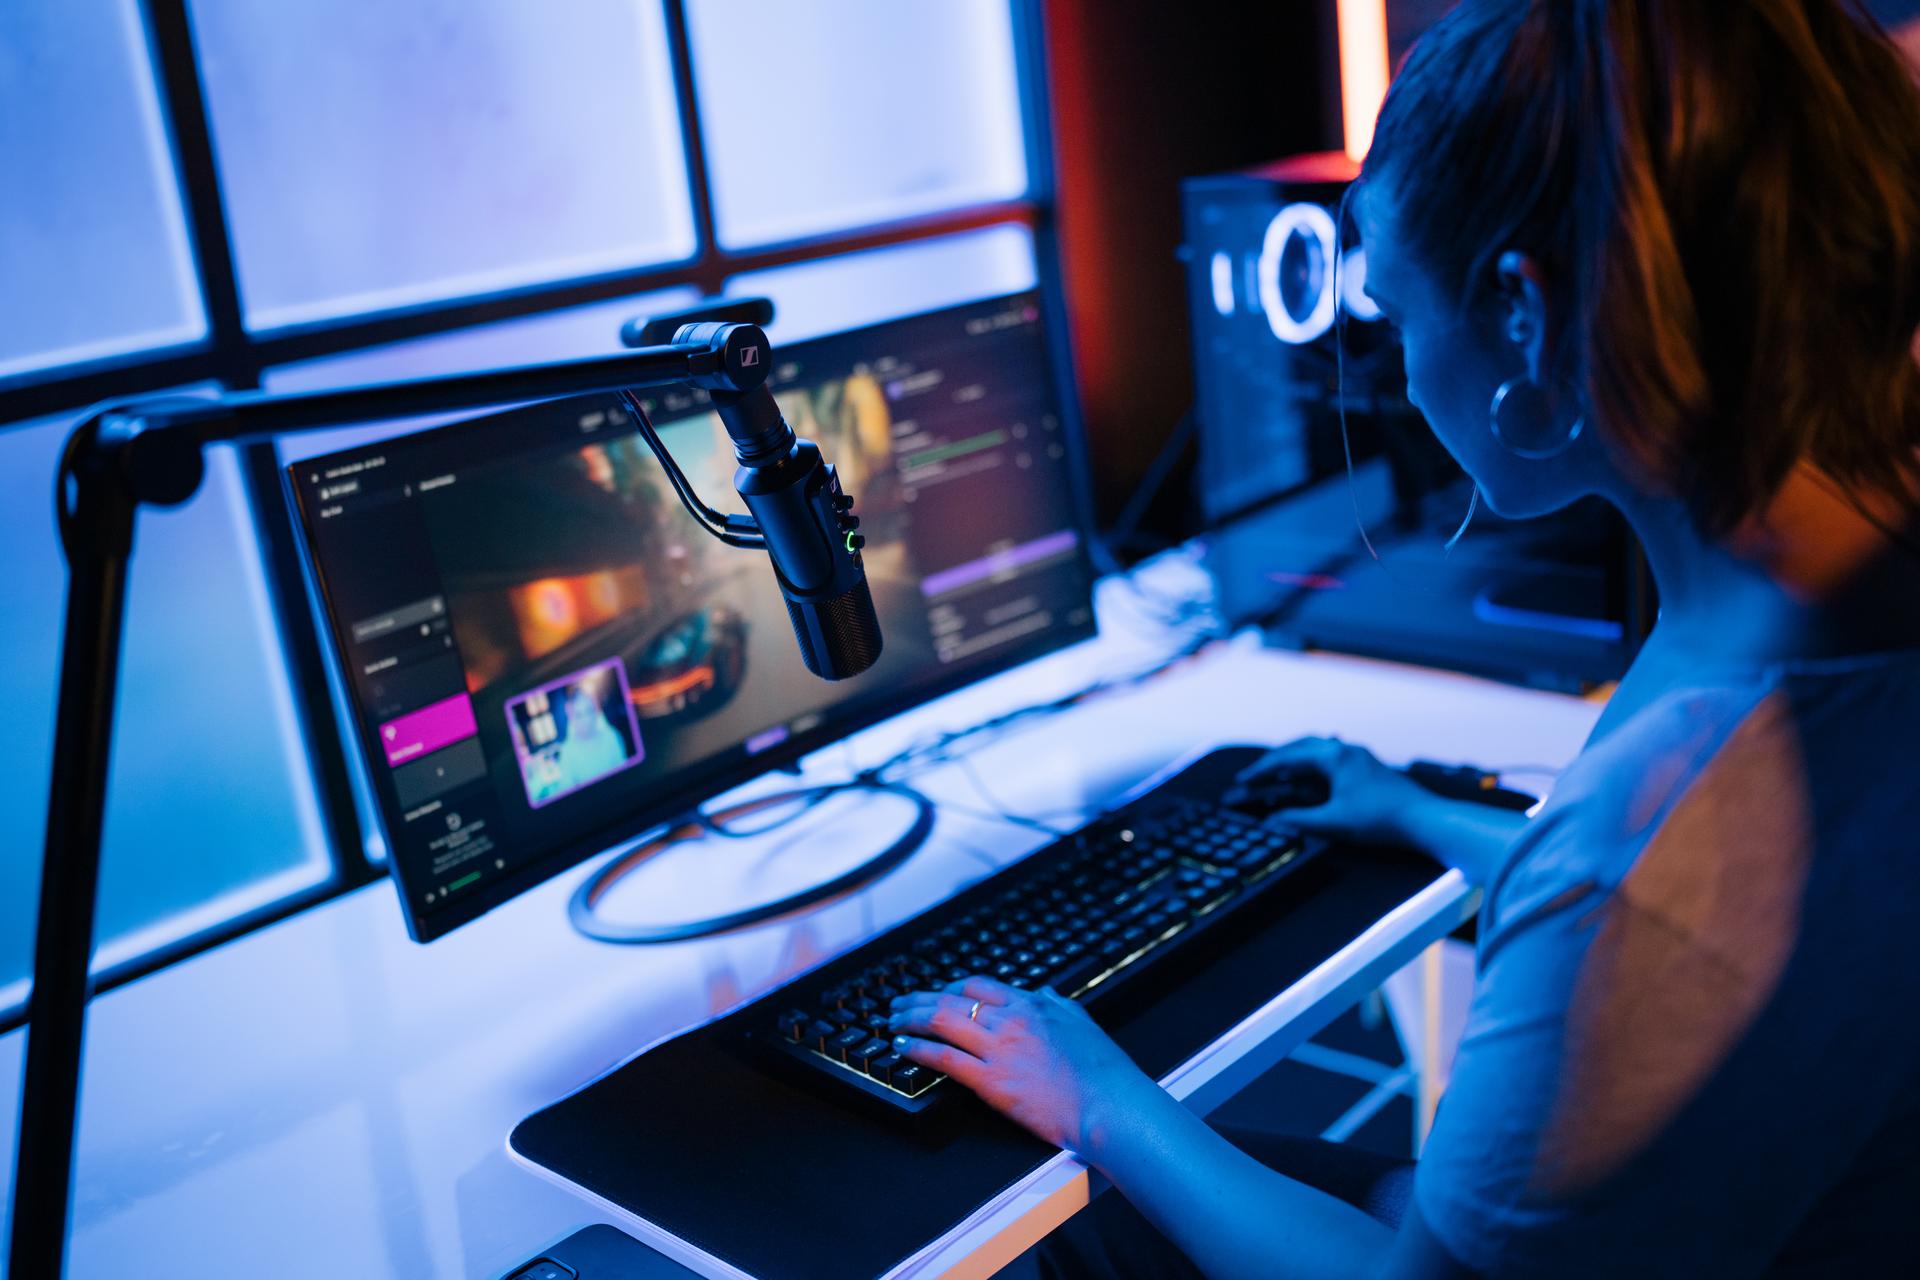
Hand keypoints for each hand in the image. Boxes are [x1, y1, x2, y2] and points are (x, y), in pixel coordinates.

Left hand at [887, 977, 1163, 1153]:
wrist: (1109, 1105)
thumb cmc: (1103, 1071)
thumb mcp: (1082, 1023)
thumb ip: (1059, 1004)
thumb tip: (1045, 991)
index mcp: (1033, 1005)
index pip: (979, 986)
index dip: (950, 987)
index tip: (937, 993)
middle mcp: (1011, 1020)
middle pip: (952, 999)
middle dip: (919, 999)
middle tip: (900, 1003)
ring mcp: (999, 1049)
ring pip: (941, 1022)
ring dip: (911, 1019)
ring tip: (894, 1022)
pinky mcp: (991, 1081)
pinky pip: (945, 1058)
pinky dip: (919, 1049)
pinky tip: (905, 1048)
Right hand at [1236, 736, 1432, 844]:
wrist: (1424, 819)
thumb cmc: (1381, 818)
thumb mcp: (1333, 822)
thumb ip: (1299, 820)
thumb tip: (1273, 821)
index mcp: (1334, 756)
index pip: (1288, 757)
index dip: (1262, 770)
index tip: (1243, 779)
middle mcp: (1346, 750)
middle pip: (1301, 746)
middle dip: (1276, 759)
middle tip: (1257, 773)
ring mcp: (1359, 757)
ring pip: (1318, 750)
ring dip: (1296, 760)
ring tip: (1280, 774)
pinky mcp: (1368, 768)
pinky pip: (1332, 759)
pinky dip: (1314, 766)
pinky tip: (1312, 778)